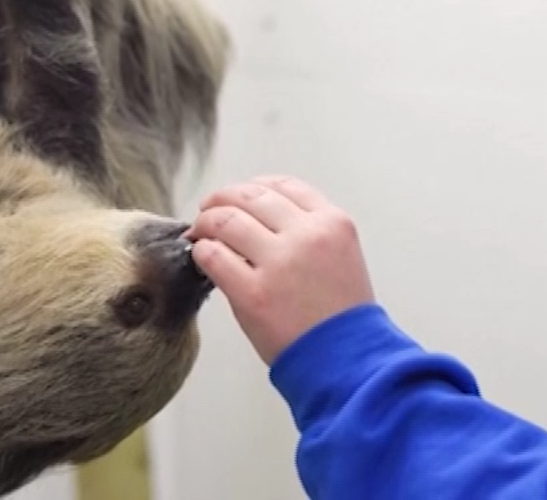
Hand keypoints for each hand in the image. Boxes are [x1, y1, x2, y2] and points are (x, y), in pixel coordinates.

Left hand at [185, 175, 375, 364]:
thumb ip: (308, 232)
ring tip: (199, 233)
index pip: (283, 186)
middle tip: (207, 210)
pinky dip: (201, 251)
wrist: (347, 361)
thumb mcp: (341, 256)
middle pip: (250, 196)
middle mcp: (307, 235)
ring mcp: (279, 263)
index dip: (253, 186)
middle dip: (222, 199)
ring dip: (205, 223)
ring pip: (226, 221)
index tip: (238, 196)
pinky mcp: (253, 294)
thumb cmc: (342, 315)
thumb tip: (256, 217)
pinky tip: (202, 257)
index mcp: (332, 223)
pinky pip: (213, 256)